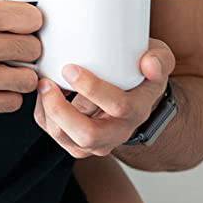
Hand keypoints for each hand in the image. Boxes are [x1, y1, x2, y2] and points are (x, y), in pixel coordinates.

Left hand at [33, 41, 175, 156]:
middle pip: (89, 134)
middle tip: (46, 83)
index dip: (92, 89)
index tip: (70, 68)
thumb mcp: (158, 59)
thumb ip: (159, 58)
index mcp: (138, 109)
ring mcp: (98, 142)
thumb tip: (148, 63)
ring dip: (49, 113)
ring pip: (67, 139)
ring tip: (42, 85)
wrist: (133, 95)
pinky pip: (56, 135)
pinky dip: (44, 116)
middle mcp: (119, 131)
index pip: (119, 106)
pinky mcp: (79, 144)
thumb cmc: (140, 72)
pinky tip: (44, 94)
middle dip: (61, 110)